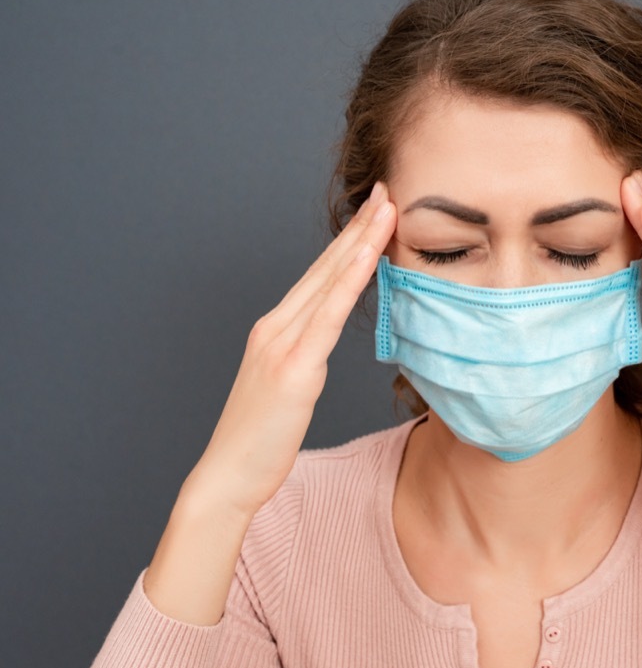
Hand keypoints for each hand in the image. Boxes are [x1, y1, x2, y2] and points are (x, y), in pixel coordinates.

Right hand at [188, 182, 396, 515]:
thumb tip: (328, 340)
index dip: (349, 240)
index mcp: (276, 329)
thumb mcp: (289, 385)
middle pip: (326, 267)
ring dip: (360, 243)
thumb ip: (306, 355)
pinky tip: (369, 260)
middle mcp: (276, 327)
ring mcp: (282, 344)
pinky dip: (350, 283)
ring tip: (387, 211)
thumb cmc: (261, 438)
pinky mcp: (293, 368)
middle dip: (359, 227)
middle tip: (387, 191)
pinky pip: (328, 317)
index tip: (376, 211)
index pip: (321, 275)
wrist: (228, 476)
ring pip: (329, 283)